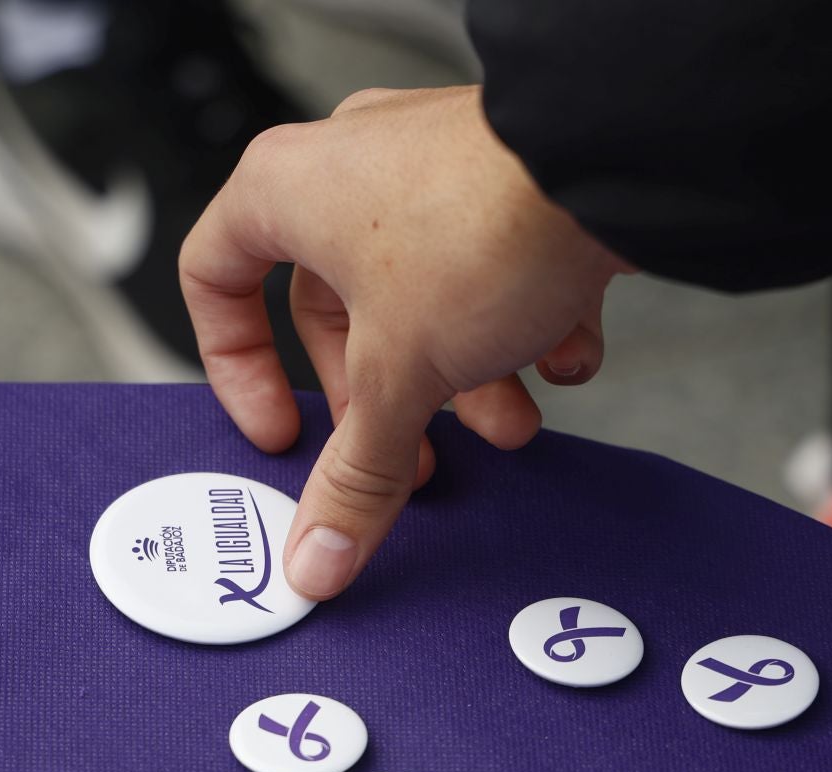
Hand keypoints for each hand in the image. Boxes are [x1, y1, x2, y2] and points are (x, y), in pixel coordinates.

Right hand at [180, 85, 629, 599]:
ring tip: (510, 424)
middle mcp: (352, 169)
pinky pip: (492, 268)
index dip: (237, 370)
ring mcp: (431, 170)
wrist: (617, 160)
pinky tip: (563, 357)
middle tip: (414, 458)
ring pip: (423, 300)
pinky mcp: (507, 182)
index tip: (281, 429)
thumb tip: (318, 553)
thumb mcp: (400, 377)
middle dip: (387, 400)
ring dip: (467, 379)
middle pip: (335, 312)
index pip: (214, 279)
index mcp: (286, 191)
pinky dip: (524, 326)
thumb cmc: (484, 221)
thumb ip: (355, 473)